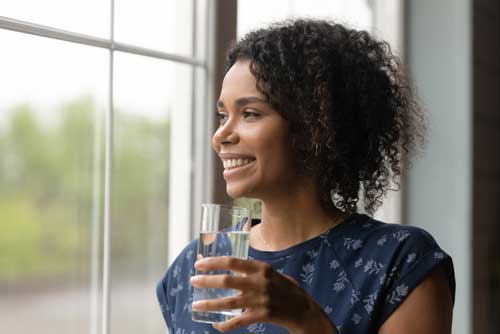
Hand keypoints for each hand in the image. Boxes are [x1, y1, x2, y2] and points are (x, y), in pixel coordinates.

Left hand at [190, 256, 336, 332]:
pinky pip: (239, 321)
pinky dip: (225, 324)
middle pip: (227, 280)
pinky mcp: (262, 315)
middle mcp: (260, 282)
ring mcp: (260, 299)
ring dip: (210, 304)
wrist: (303, 309)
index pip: (233, 262)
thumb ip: (254, 270)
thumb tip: (230, 266)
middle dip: (207, 281)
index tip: (199, 263)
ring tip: (196, 305)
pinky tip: (215, 324)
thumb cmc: (286, 288)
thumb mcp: (272, 272)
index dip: (214, 262)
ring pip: (229, 302)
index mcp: (261, 268)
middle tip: (193, 281)